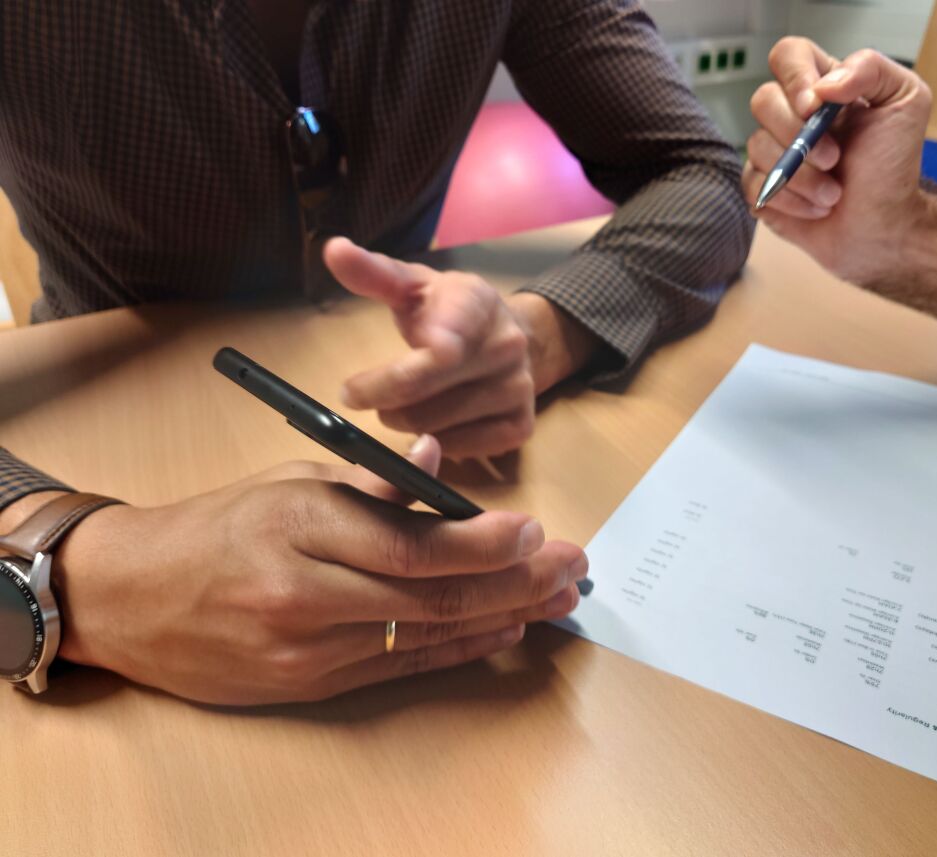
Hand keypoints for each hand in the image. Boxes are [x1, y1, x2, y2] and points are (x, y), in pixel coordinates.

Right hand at [51, 436, 587, 704]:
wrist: (129, 597)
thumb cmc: (216, 527)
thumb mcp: (289, 482)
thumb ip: (371, 482)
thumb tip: (439, 464)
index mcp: (303, 524)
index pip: (411, 541)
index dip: (482, 543)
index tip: (535, 532)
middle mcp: (307, 591)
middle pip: (431, 594)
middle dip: (513, 581)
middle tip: (569, 568)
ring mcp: (308, 647)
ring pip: (426, 634)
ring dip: (501, 617)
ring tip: (554, 601)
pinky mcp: (310, 684)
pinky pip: (400, 666)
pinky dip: (458, 650)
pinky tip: (502, 633)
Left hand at [324, 238, 598, 458]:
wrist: (515, 338)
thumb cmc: (449, 312)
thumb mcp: (415, 285)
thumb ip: (374, 273)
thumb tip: (333, 249)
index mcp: (477, 301)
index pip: (451, 325)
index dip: (429, 345)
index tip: (393, 365)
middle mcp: (506, 344)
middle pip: (425, 385)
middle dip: (378, 394)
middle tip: (356, 394)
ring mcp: (519, 388)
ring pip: (436, 424)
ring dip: (401, 422)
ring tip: (395, 407)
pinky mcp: (521, 426)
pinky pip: (461, 449)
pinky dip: (434, 444)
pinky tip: (429, 426)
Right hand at [742, 38, 931, 283]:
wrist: (885, 227)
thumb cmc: (894, 167)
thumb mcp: (907, 100)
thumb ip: (871, 69)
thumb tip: (822, 86)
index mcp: (823, 87)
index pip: (789, 56)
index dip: (794, 77)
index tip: (816, 108)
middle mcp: (793, 115)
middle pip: (763, 100)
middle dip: (799, 137)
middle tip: (834, 159)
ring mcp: (774, 152)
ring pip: (756, 147)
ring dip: (801, 177)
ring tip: (832, 193)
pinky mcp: (763, 187)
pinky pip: (754, 185)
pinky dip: (790, 201)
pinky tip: (816, 208)